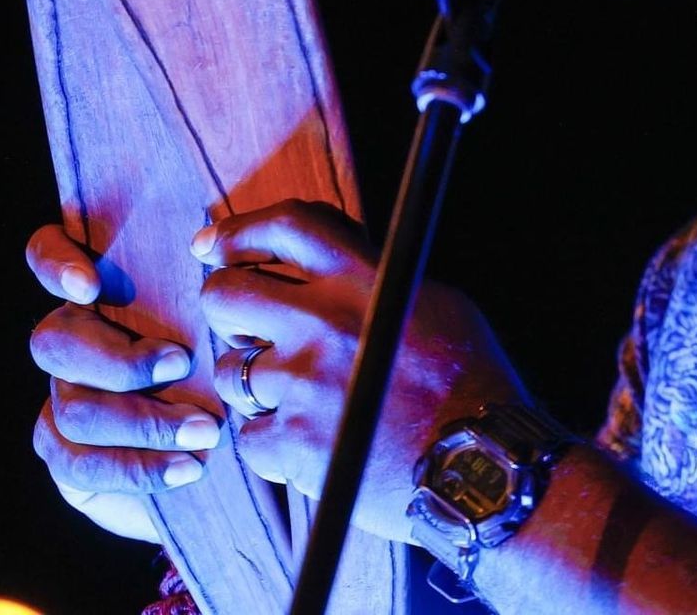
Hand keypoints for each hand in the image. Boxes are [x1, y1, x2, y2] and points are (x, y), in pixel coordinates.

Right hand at [25, 224, 224, 542]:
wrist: (229, 451)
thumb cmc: (233, 357)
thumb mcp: (229, 315)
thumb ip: (215, 279)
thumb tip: (220, 247)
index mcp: (101, 291)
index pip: (47, 253)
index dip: (54, 263)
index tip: (90, 287)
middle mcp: (73, 340)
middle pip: (54, 341)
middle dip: (120, 359)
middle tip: (182, 364)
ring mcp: (64, 400)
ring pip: (72, 409)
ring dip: (142, 422)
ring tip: (205, 431)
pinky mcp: (67, 456)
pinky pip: (79, 465)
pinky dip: (136, 468)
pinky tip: (185, 469)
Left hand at [193, 199, 525, 541]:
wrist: (484, 467)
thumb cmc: (470, 385)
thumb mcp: (437, 303)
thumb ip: (374, 280)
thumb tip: (329, 267)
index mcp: (363, 281)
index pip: (285, 229)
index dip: (239, 231)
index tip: (212, 244)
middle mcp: (324, 323)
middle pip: (227, 295)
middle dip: (224, 308)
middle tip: (240, 325)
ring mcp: (304, 384)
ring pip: (231, 370)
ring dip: (251, 383)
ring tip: (294, 400)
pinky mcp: (293, 443)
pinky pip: (247, 436)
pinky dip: (269, 442)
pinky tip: (305, 444)